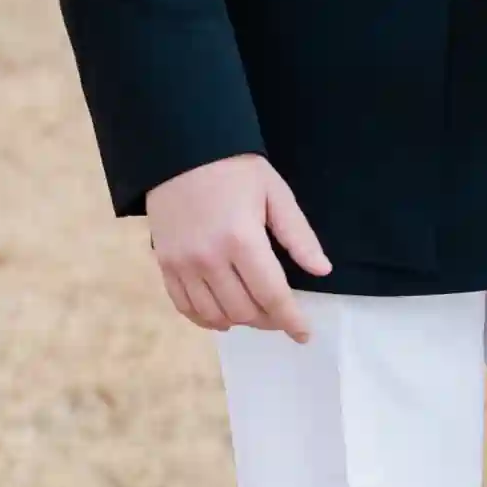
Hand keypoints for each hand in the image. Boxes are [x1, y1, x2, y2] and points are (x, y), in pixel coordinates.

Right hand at [146, 154, 330, 340]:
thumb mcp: (275, 193)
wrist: (180, 152)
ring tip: (255, 313)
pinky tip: (223, 315)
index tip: (304, 335)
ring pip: (214, 315)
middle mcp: (209, 257)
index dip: (291, 319)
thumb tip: (322, 271)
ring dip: (240, 321)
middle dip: (269, 320)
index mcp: (242, 238)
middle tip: (282, 315)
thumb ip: (298, 236)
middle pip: (244, 310)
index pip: (272, 294)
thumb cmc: (234, 170)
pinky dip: (206, 319)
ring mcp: (182, 264)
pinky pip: (185, 307)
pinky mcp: (164, 265)